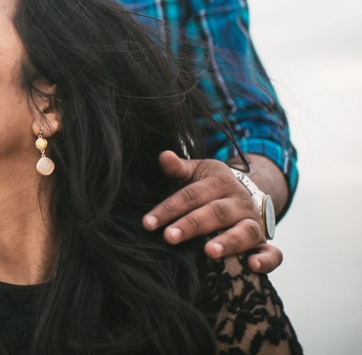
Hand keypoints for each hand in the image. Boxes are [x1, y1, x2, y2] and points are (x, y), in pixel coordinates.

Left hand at [143, 150, 282, 273]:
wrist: (242, 193)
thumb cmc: (207, 186)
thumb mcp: (194, 172)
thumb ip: (178, 168)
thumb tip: (164, 156)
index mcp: (220, 182)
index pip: (192, 195)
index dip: (169, 209)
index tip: (148, 223)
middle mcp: (240, 202)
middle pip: (216, 213)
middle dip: (191, 225)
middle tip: (170, 237)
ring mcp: (254, 222)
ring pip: (244, 232)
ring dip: (228, 242)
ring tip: (209, 252)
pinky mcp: (264, 243)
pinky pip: (273, 253)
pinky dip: (266, 260)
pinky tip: (252, 266)